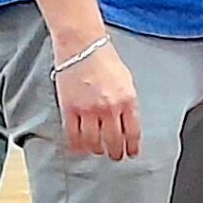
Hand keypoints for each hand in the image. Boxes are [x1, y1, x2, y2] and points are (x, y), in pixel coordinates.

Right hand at [56, 40, 141, 159]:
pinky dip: (77, 146)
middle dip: (116, 153)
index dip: (132, 147)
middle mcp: (109, 108)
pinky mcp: (69, 109)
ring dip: (97, 150)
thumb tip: (128, 122)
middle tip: (115, 156)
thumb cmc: (105, 59)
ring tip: (98, 151)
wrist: (82, 46)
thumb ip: (128, 103)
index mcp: (127, 101)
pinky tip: (80, 148)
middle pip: (113, 141)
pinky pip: (73, 135)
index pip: (132, 133)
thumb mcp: (127, 81)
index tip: (131, 153)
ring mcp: (88, 110)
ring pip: (93, 142)